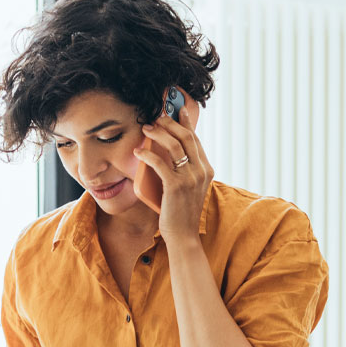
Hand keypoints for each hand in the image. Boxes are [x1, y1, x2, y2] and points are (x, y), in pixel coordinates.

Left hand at [132, 86, 211, 236]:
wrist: (183, 236)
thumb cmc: (181, 212)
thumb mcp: (188, 188)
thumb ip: (184, 170)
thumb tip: (167, 152)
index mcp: (206, 170)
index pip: (195, 140)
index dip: (185, 122)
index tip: (176, 110)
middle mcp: (201, 171)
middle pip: (186, 137)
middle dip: (170, 123)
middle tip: (156, 117)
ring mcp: (190, 178)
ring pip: (175, 146)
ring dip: (158, 134)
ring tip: (146, 129)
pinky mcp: (176, 186)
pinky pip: (160, 163)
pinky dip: (148, 154)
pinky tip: (139, 152)